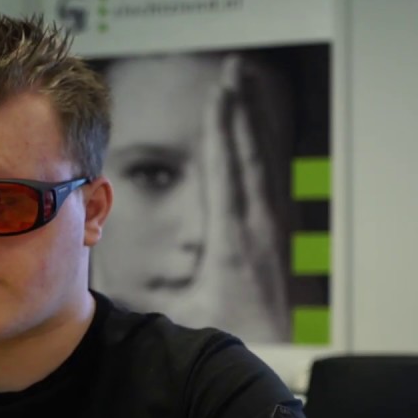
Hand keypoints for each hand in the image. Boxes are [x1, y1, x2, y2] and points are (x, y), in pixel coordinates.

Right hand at [191, 53, 290, 342]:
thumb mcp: (191, 310)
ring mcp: (271, 224)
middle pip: (249, 156)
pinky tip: (257, 124)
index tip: (220, 98)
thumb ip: (169, 285)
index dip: (223, 133)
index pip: (226, 174)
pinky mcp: (276, 227)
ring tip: (248, 83)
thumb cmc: (227, 327)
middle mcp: (257, 226)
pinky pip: (269, 174)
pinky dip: (262, 143)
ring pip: (263, 160)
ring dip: (255, 119)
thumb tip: (139, 274)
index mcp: (233, 241)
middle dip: (242, 112)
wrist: (278, 345)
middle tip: (235, 72)